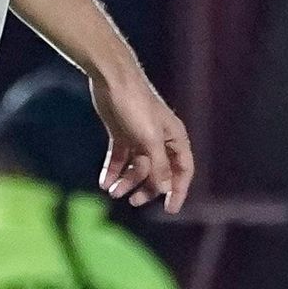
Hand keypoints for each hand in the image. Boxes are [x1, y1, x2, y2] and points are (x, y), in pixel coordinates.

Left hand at [90, 69, 194, 212]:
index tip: (170, 209)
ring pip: (136, 167)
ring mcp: (139, 136)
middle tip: (132, 201)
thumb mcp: (149, 139)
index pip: (183, 170)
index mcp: (174, 138)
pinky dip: (112, 171)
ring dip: (126, 181)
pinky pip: (119, 159)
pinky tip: (104, 183)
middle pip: (157, 172)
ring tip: (112, 191)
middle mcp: (159, 139)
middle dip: (146, 188)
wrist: (111, 79)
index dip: (178, 190)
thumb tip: (166, 189)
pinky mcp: (121, 133)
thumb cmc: (136, 105)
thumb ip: (158, 165)